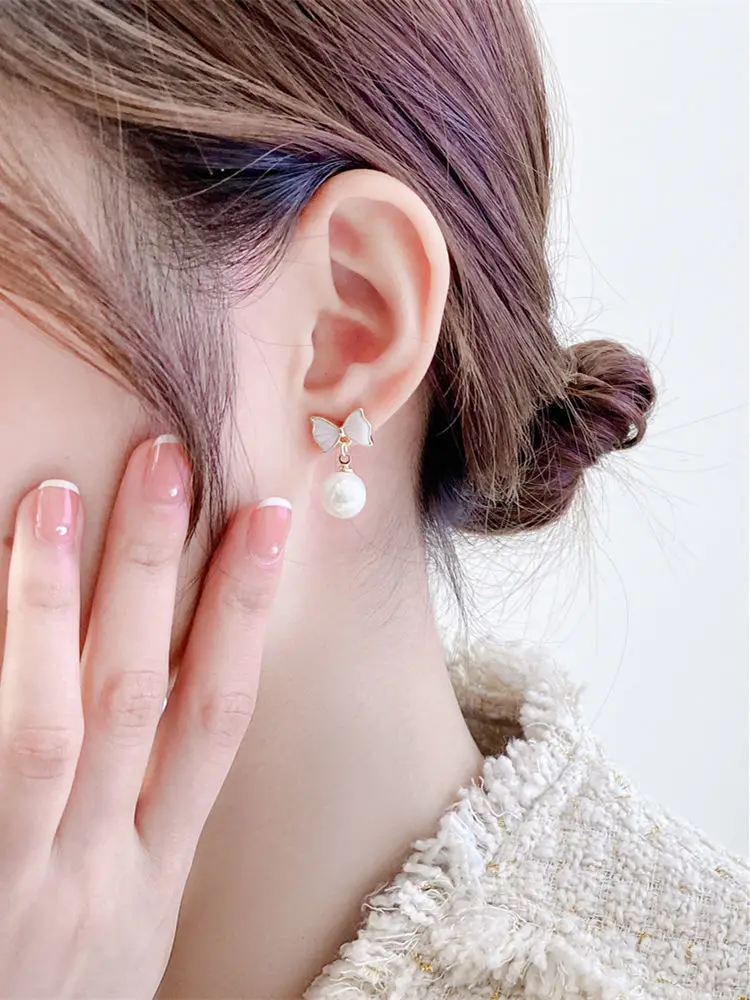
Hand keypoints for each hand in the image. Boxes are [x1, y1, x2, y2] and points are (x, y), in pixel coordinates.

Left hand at [0, 436, 291, 999]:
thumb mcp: (123, 927)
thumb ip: (138, 823)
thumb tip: (152, 689)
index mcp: (156, 874)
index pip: (219, 716)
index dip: (248, 611)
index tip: (270, 521)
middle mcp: (105, 870)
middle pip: (143, 695)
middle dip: (159, 573)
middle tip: (166, 462)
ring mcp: (32, 881)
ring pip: (54, 722)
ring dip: (58, 604)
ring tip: (59, 500)